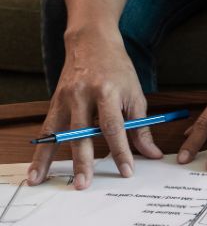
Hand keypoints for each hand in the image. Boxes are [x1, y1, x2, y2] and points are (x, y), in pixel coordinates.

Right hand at [28, 29, 161, 188]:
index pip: (114, 127)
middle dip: (83, 161)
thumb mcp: (135, 95)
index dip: (120, 151)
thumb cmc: (118, 70)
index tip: (127, 171)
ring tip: (42, 181)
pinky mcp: (54, 102)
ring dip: (49, 160)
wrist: (92, 42)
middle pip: (82, 133)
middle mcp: (82, 95)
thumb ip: (141, 127)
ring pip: (57, 133)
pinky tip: (37, 170)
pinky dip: (41, 151)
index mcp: (107, 92)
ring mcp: (65, 98)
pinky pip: (47, 130)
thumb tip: (150, 154)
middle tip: (85, 184)